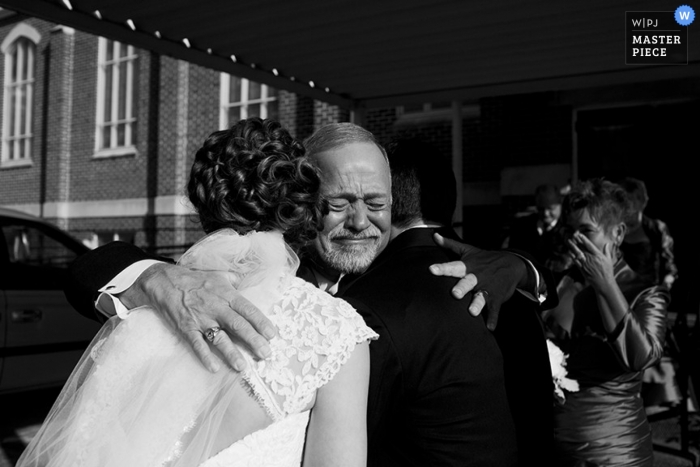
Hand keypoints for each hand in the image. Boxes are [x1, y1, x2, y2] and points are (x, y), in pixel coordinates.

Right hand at [119, 263, 275, 372]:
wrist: (164, 281)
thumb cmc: (195, 279)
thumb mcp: (218, 274)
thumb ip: (235, 280)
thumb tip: (248, 279)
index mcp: (227, 294)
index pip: (248, 309)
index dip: (260, 322)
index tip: (272, 334)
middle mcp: (216, 307)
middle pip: (238, 325)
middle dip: (253, 340)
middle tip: (266, 354)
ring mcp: (201, 319)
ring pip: (219, 338)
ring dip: (231, 353)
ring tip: (243, 367)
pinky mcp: (186, 328)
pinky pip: (196, 344)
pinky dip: (204, 356)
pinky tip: (214, 368)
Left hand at [429, 233, 527, 329]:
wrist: (513, 264)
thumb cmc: (485, 259)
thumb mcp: (469, 250)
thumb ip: (450, 245)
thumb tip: (434, 235)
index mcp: (468, 266)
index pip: (453, 266)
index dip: (442, 268)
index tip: (431, 269)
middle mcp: (477, 277)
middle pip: (468, 282)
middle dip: (462, 287)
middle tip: (455, 294)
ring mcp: (488, 288)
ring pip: (482, 297)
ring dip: (478, 304)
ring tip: (472, 312)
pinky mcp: (497, 297)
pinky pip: (495, 309)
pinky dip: (493, 318)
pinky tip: (490, 327)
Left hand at [567, 233, 614, 288]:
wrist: (604, 283)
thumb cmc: (607, 271)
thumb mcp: (609, 260)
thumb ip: (607, 251)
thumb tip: (607, 243)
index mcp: (598, 255)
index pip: (589, 245)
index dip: (584, 239)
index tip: (580, 235)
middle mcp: (591, 258)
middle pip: (582, 248)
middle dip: (577, 241)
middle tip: (572, 235)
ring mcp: (586, 264)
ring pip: (577, 253)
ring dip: (573, 247)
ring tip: (569, 241)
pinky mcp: (582, 269)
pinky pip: (576, 261)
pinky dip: (572, 256)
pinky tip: (569, 252)